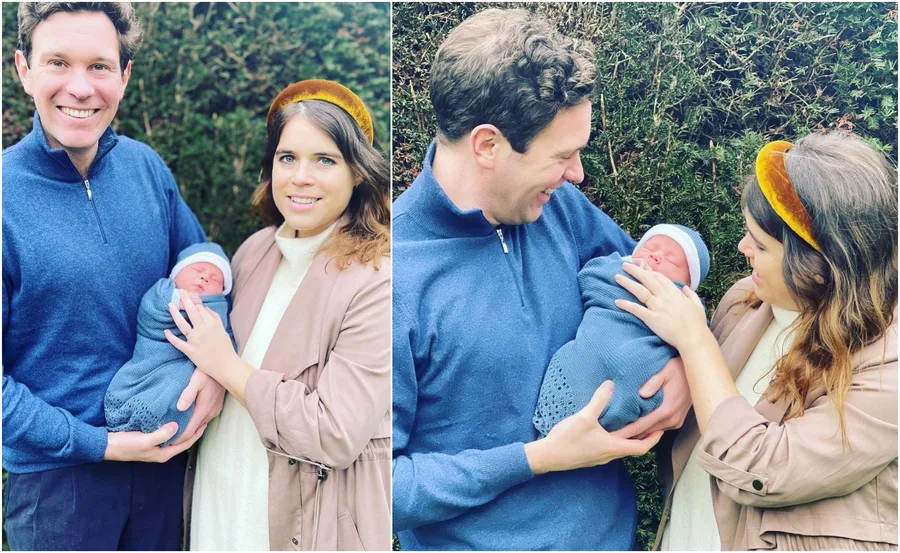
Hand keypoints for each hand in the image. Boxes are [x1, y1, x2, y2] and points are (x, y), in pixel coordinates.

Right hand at [104, 422, 205, 461]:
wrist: (106, 445)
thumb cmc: (125, 445)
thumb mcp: (145, 441)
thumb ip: (162, 435)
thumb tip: (177, 426)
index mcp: (163, 454)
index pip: (186, 444)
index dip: (196, 434)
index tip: (205, 422)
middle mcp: (161, 451)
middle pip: (182, 440)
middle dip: (192, 430)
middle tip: (201, 417)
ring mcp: (155, 445)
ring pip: (174, 436)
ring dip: (182, 427)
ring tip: (190, 415)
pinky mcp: (149, 439)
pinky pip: (165, 432)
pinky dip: (171, 425)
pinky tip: (173, 416)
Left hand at [165, 290, 236, 382]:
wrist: (226, 365)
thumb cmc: (225, 348)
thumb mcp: (222, 330)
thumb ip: (215, 318)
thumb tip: (205, 308)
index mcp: (212, 324)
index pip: (201, 309)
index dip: (194, 302)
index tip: (189, 298)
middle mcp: (203, 330)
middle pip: (192, 311)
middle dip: (185, 300)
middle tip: (180, 291)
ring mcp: (195, 340)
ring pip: (182, 324)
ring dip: (175, 314)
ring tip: (170, 305)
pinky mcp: (190, 351)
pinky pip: (178, 343)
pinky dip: (171, 337)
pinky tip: (166, 331)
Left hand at [170, 368, 225, 446]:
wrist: (225, 367)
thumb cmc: (208, 371)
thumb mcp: (196, 379)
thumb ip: (188, 394)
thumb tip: (179, 408)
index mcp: (203, 409)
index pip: (189, 431)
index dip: (178, 439)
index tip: (167, 442)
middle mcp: (210, 413)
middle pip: (194, 430)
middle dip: (182, 435)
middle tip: (167, 438)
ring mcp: (215, 410)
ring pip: (200, 425)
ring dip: (190, 428)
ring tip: (176, 429)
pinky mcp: (217, 407)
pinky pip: (205, 418)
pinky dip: (196, 421)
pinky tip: (189, 418)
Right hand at [525, 381, 662, 473]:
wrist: (547, 457)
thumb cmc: (568, 439)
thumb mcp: (585, 417)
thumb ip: (599, 400)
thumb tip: (611, 384)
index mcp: (613, 447)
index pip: (642, 447)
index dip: (654, 438)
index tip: (662, 428)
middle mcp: (609, 455)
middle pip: (633, 448)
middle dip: (643, 436)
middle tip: (650, 422)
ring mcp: (599, 457)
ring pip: (620, 449)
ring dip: (628, 438)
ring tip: (632, 423)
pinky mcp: (589, 456)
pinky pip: (609, 448)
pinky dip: (615, 439)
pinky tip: (608, 428)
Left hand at [613, 357, 691, 438]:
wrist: (698, 371)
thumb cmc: (678, 368)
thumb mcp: (665, 370)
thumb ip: (652, 382)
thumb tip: (641, 394)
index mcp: (667, 409)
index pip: (641, 426)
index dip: (625, 432)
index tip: (611, 435)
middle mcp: (672, 419)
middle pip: (645, 433)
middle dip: (628, 434)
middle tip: (610, 435)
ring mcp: (676, 422)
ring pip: (652, 432)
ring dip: (637, 432)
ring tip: (619, 431)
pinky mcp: (677, 421)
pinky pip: (659, 428)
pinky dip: (647, 428)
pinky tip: (635, 424)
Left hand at [614, 262, 708, 349]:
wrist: (694, 339)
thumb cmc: (697, 324)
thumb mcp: (697, 305)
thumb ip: (691, 295)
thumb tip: (685, 288)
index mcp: (675, 293)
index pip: (660, 278)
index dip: (649, 271)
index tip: (641, 266)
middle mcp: (665, 297)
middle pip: (647, 280)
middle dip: (635, 271)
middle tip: (624, 265)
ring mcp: (657, 307)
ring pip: (640, 291)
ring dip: (628, 283)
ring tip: (617, 277)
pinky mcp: (652, 319)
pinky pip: (637, 310)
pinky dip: (627, 305)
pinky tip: (617, 301)